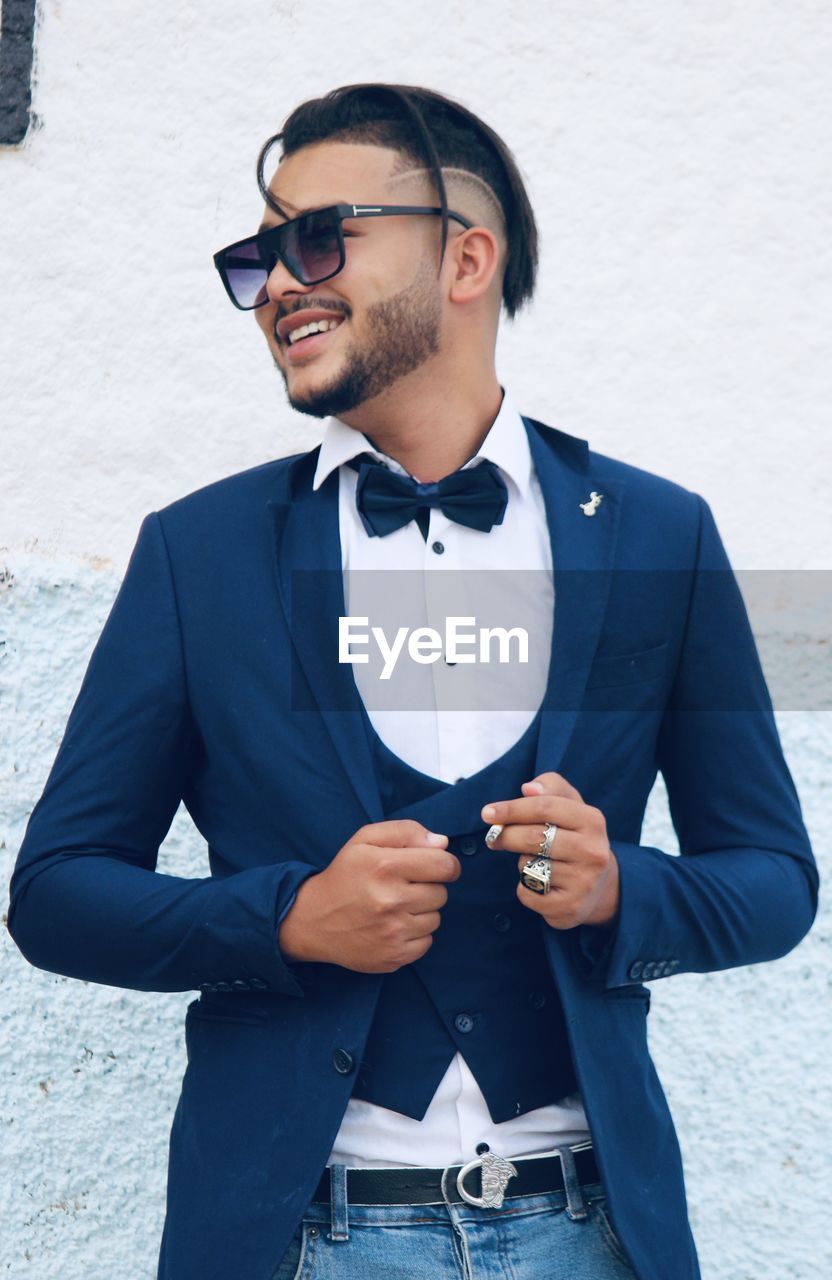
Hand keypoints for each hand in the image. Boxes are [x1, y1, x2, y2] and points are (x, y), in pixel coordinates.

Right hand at [278, 820, 460, 972]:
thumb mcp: (365, 839)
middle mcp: (391, 901)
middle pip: (442, 893)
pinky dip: (415, 934)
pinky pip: (427, 942)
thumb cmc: (345, 874)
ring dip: (421, 911)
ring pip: (435, 918)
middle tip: (402, 887)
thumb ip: (406, 831)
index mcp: (385, 866)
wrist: (313, 920)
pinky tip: (393, 926)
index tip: (434, 866)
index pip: (445, 865)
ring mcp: (393, 932)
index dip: (446, 864)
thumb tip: (442, 844)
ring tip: (395, 907)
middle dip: (428, 887)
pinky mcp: (393, 956)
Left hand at [481, 772, 619, 929]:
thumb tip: (528, 788)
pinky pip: (526, 892)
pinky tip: (541, 886)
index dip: (512, 808)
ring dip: (521, 863)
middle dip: (506, 835)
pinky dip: (525, 888)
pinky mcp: (569, 908)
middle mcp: (593, 851)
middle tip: (493, 838)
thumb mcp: (571, 807)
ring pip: (527, 865)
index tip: (487, 812)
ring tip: (537, 864)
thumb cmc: (576, 839)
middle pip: (533, 837)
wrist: (602, 889)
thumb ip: (552, 788)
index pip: (545, 807)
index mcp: (592, 821)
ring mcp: (583, 882)